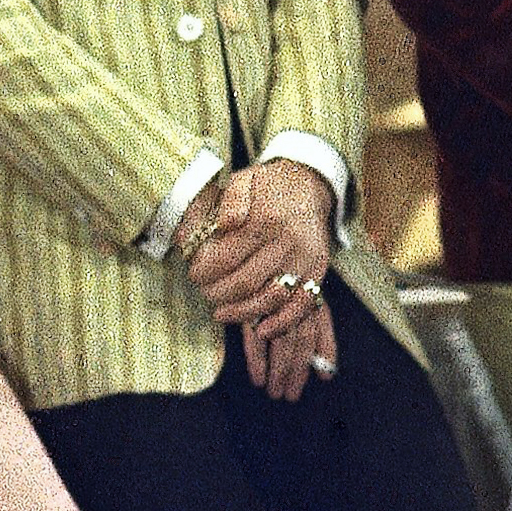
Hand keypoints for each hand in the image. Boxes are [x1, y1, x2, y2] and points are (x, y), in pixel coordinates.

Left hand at [184, 161, 337, 399]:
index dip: (205, 272)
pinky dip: (281, 322)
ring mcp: (306, 259)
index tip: (193, 275)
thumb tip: (225, 224)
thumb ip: (231, 200)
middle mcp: (289, 241)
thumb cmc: (267, 187)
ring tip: (221, 312)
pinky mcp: (318, 272)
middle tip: (204, 294)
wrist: (307, 185)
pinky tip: (261, 330)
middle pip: (246, 282)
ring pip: (271, 298)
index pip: (227, 256)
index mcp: (267, 218)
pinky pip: (301, 305)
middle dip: (218, 294)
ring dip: (242, 312)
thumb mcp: (244, 180)